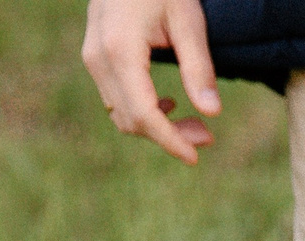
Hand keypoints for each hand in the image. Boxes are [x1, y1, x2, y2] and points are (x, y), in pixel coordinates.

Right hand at [82, 0, 219, 163]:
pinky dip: (141, 111)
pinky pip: (115, 98)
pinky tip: (167, 105)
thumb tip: (212, 113)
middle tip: (206, 136)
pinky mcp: (94, 57)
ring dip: (155, 127)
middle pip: (131, 120)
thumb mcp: (188, 20)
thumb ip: (199, 68)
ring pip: (121, 114)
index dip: (170, 141)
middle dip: (168, 136)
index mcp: (120, 50)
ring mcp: (92, 58)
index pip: (144, 115)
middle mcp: (99, 58)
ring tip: (193, 123)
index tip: (196, 157)